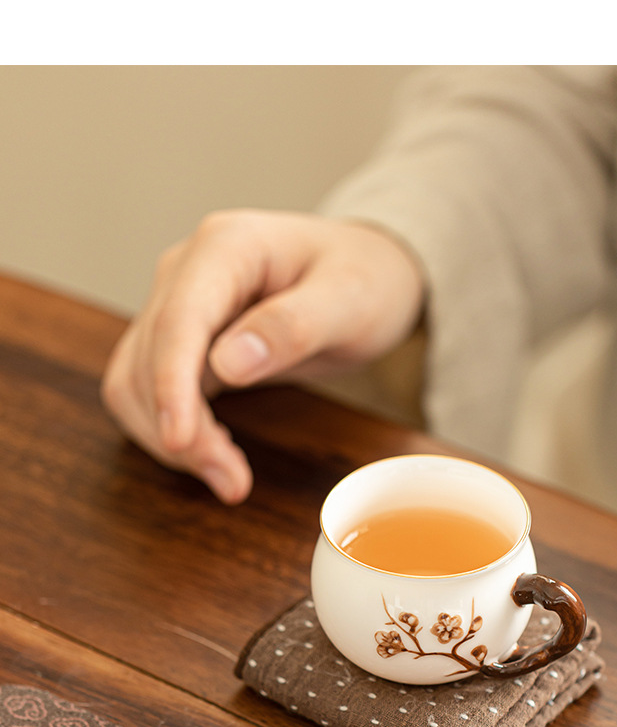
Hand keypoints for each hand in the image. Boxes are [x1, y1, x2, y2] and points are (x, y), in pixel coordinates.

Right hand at [101, 210, 424, 504]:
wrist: (368, 271)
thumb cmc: (365, 277)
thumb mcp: (350, 299)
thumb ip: (294, 326)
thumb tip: (229, 363)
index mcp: (225, 246)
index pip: (179, 319)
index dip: (170, 383)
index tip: (180, 439)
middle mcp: (187, 270)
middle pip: (148, 356)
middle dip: (178, 425)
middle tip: (231, 480)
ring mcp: (178, 302)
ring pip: (137, 378)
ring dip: (171, 435)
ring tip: (229, 475)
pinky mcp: (182, 339)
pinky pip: (152, 389)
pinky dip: (176, 428)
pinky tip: (218, 454)